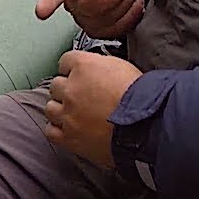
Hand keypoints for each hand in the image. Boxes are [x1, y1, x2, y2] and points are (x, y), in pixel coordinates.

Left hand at [45, 50, 141, 168]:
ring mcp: (67, 114)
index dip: (72, 69)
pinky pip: (51, 131)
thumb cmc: (143, 98)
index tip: (78, 75)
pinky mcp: (69, 137)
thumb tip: (95, 70)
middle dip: (68, 91)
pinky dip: (58, 130)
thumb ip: (101, 66)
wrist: (148, 128)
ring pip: (50, 108)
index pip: (65, 61)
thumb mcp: (123, 68)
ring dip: (61, 111)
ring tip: (77, 115)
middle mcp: (71, 88)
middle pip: (56, 85)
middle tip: (83, 98)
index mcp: (83, 66)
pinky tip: (70, 130)